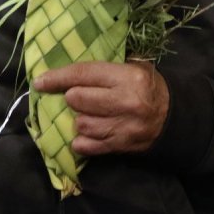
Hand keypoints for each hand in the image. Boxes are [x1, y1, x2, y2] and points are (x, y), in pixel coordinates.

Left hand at [32, 60, 168, 155]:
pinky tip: (86, 134)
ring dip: (79, 119)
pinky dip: (81, 141)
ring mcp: (124, 127)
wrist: (173, 116)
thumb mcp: (132, 67)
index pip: (83, 75)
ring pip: (81, 124)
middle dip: (72, 98)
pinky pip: (88, 146)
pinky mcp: (121, 145)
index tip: (40, 82)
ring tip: (88, 114)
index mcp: (127, 77)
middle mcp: (126, 102)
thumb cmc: (146, 86)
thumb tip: (63, 72)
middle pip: (78, 100)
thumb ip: (102, 68)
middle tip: (77, 97)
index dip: (57, 78)